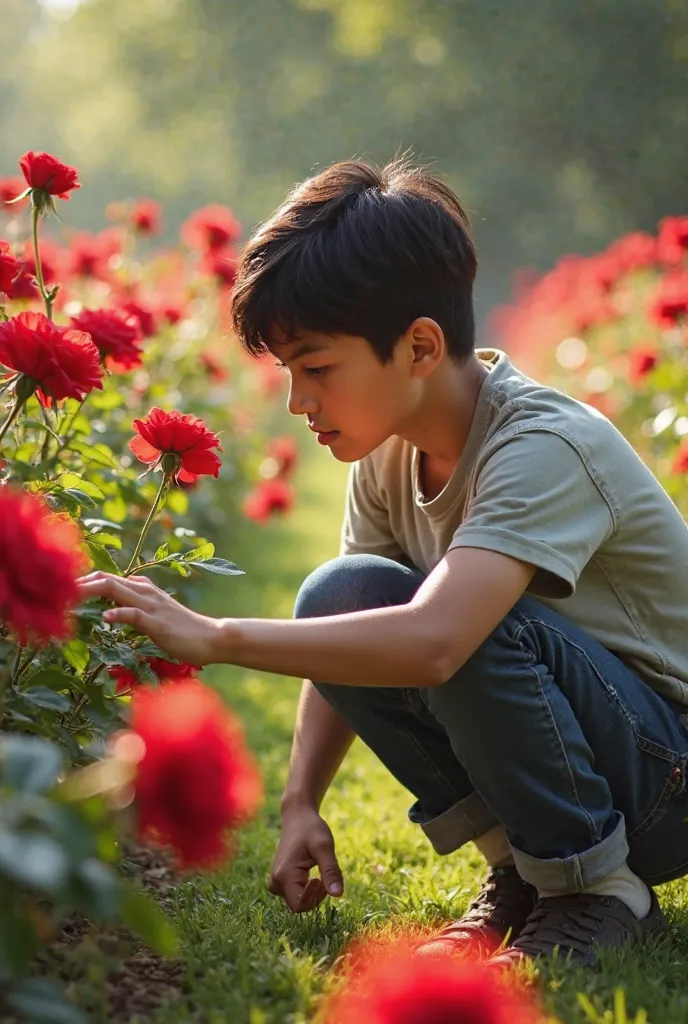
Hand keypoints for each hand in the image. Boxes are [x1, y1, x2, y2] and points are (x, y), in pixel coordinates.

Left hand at [77, 571, 223, 665]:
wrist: (212, 637)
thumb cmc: (184, 630)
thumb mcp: (156, 614)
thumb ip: (136, 607)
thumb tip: (114, 608)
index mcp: (144, 589)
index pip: (108, 578)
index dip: (85, 581)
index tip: (64, 589)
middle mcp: (146, 592)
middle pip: (107, 579)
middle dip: (80, 583)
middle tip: (56, 590)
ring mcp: (152, 606)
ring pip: (117, 590)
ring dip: (91, 592)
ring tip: (70, 596)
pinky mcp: (158, 623)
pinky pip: (135, 614)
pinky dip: (119, 614)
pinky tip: (106, 618)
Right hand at [268, 805, 343, 912]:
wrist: (297, 816)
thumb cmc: (311, 828)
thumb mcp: (325, 847)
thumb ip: (331, 871)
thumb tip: (338, 895)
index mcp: (284, 875)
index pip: (300, 906)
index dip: (315, 898)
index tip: (321, 879)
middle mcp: (275, 881)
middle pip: (298, 906)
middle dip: (314, 896)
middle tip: (322, 876)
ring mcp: (276, 880)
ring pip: (296, 901)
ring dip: (311, 893)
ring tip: (317, 872)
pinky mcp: (280, 879)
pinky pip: (294, 894)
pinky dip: (306, 889)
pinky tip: (312, 873)